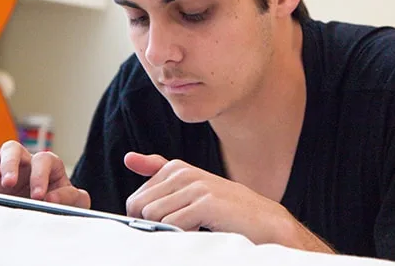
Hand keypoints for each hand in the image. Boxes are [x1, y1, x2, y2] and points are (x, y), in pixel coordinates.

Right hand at [0, 140, 89, 208]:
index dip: (40, 176)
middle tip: (9, 183)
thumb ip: (70, 196)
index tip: (38, 196)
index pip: (43, 160)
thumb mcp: (75, 201)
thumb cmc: (62, 204)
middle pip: (13, 148)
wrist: (48, 214)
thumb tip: (50, 198)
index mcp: (46, 164)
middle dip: (10, 164)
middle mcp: (23, 163)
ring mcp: (3, 170)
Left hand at [124, 152, 298, 244]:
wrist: (266, 222)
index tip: (172, 222)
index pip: (137, 199)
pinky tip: (203, 230)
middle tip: (181, 228)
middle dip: (153, 225)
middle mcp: (183, 173)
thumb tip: (128, 158)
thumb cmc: (227, 210)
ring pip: (153, 216)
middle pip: (139, 207)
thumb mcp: (192, 188)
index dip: (147, 219)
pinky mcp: (205, 202)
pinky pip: (172, 224)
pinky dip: (184, 235)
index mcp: (177, 169)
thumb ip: (159, 171)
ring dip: (171, 230)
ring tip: (196, 227)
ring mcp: (195, 186)